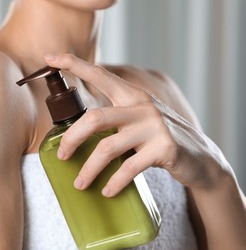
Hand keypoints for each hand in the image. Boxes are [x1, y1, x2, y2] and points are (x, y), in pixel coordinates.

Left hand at [45, 53, 228, 196]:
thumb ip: (114, 120)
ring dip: (89, 169)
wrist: (200, 157)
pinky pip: (129, 168)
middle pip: (94, 118)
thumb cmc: (157, 139)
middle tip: (61, 156)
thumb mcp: (137, 121)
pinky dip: (114, 182)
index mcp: (131, 96)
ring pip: (107, 147)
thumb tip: (73, 136)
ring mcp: (154, 126)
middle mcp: (142, 106)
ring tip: (80, 184)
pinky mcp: (164, 148)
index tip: (49, 58)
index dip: (74, 64)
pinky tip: (107, 191)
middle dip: (71, 138)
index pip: (100, 74)